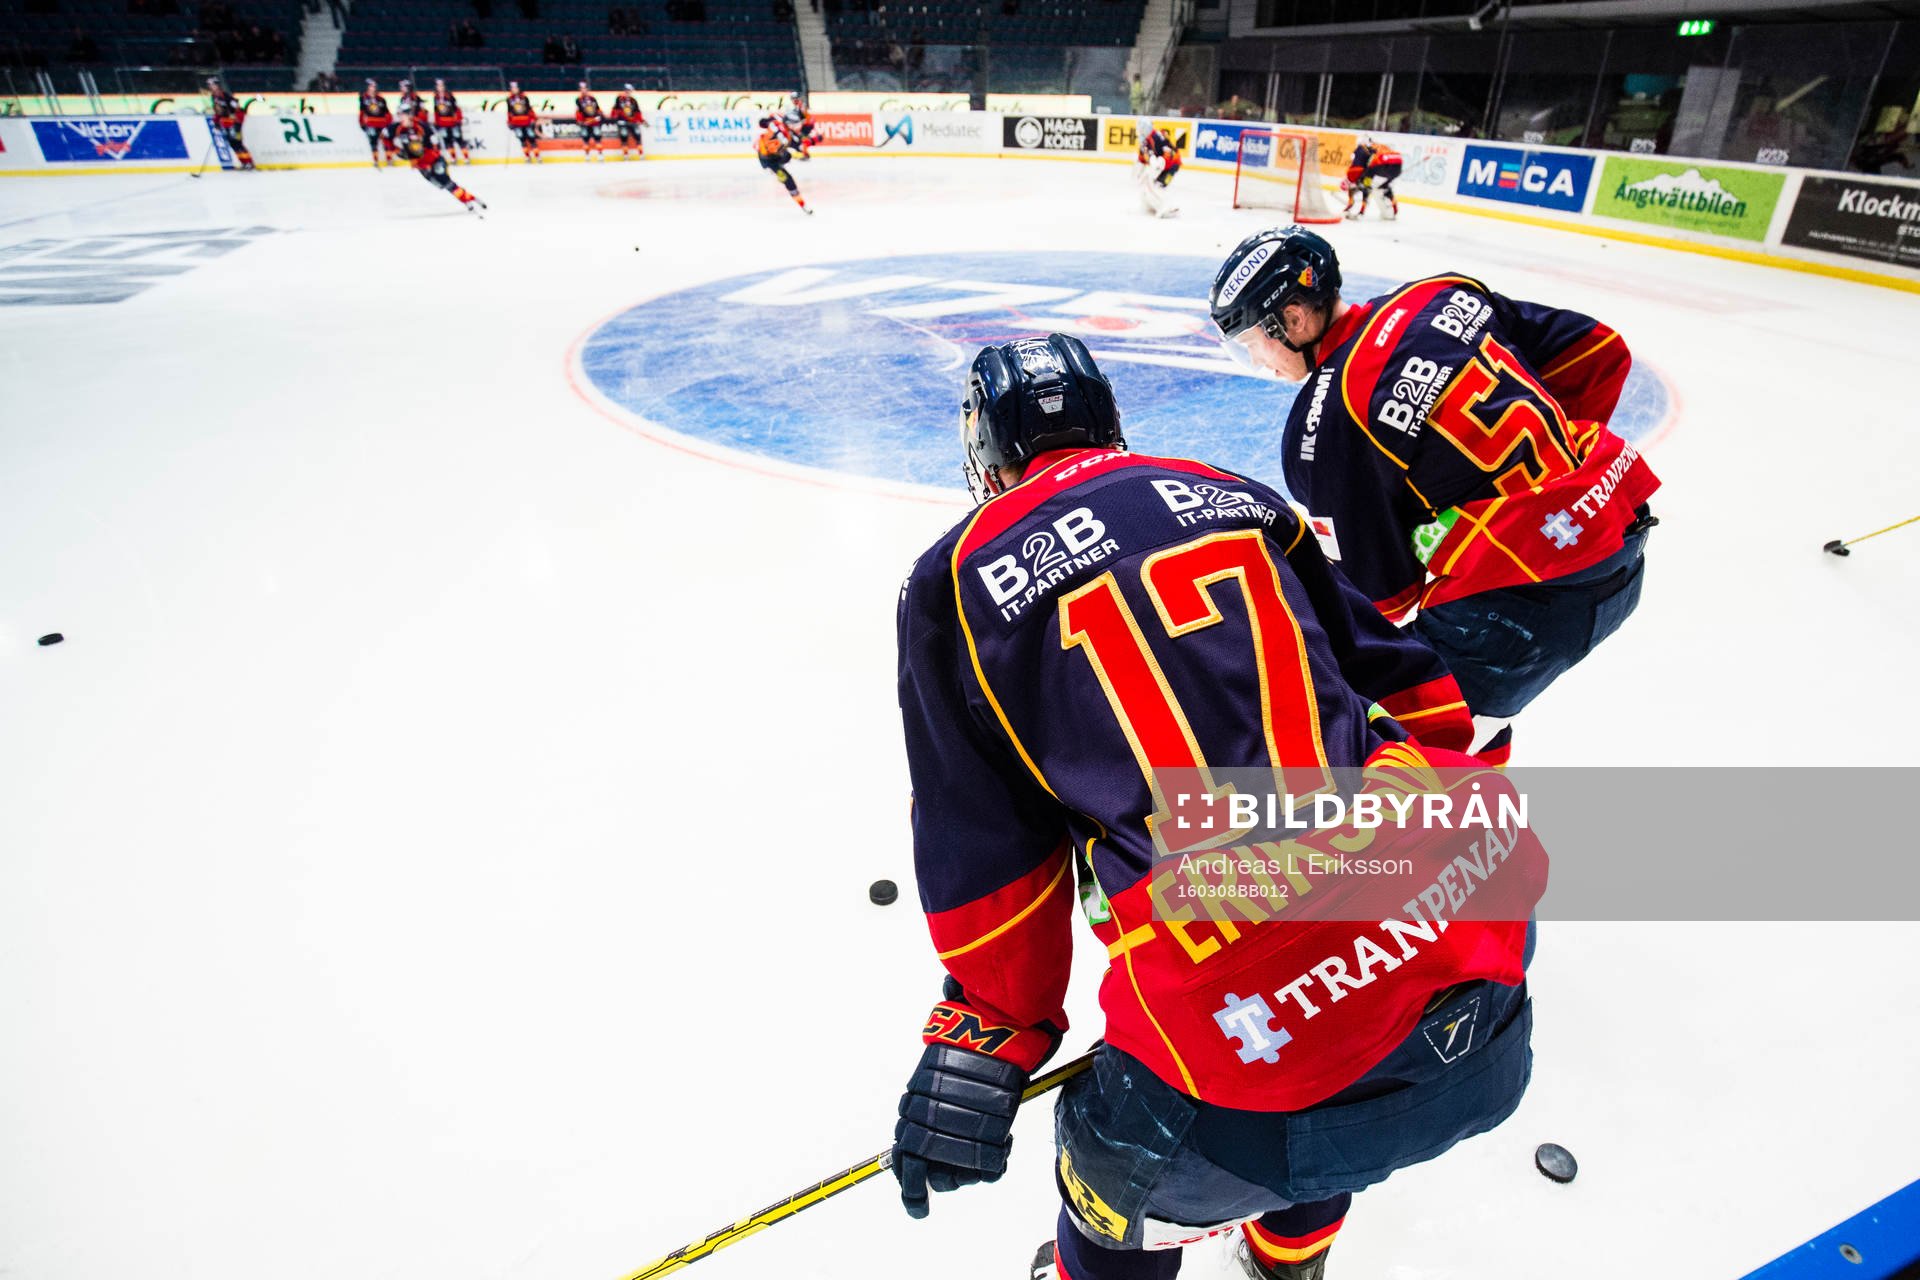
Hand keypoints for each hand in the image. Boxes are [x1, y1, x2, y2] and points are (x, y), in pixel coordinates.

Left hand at [890, 1042, 1024, 1218]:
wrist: (987, 1032)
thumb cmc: (956, 1058)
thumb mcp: (926, 1084)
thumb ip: (919, 1120)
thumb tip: (910, 1162)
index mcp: (912, 1111)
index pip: (905, 1161)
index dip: (910, 1189)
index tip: (916, 1207)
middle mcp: (933, 1121)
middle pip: (936, 1173)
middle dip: (946, 1181)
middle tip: (956, 1178)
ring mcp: (965, 1126)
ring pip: (963, 1173)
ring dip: (971, 1172)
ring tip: (981, 1154)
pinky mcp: (993, 1126)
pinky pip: (990, 1167)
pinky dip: (995, 1165)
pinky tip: (1000, 1147)